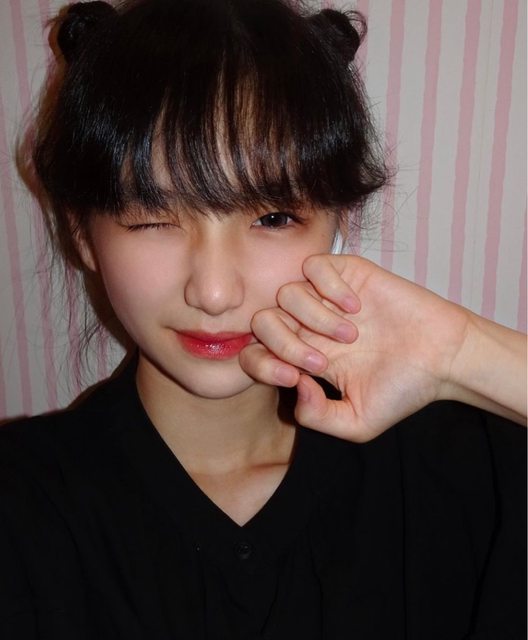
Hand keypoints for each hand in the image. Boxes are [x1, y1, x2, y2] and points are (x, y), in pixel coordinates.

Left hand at [239, 255, 525, 441]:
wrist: (444, 358)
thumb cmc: (404, 388)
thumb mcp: (357, 422)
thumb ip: (317, 417)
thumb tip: (294, 385)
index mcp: (304, 357)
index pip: (255, 353)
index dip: (263, 366)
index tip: (298, 377)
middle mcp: (309, 325)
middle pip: (262, 321)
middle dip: (284, 344)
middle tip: (323, 360)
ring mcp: (326, 298)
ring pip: (286, 293)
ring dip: (315, 318)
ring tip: (352, 335)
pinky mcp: (348, 274)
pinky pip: (313, 266)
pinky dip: (329, 286)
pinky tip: (356, 306)